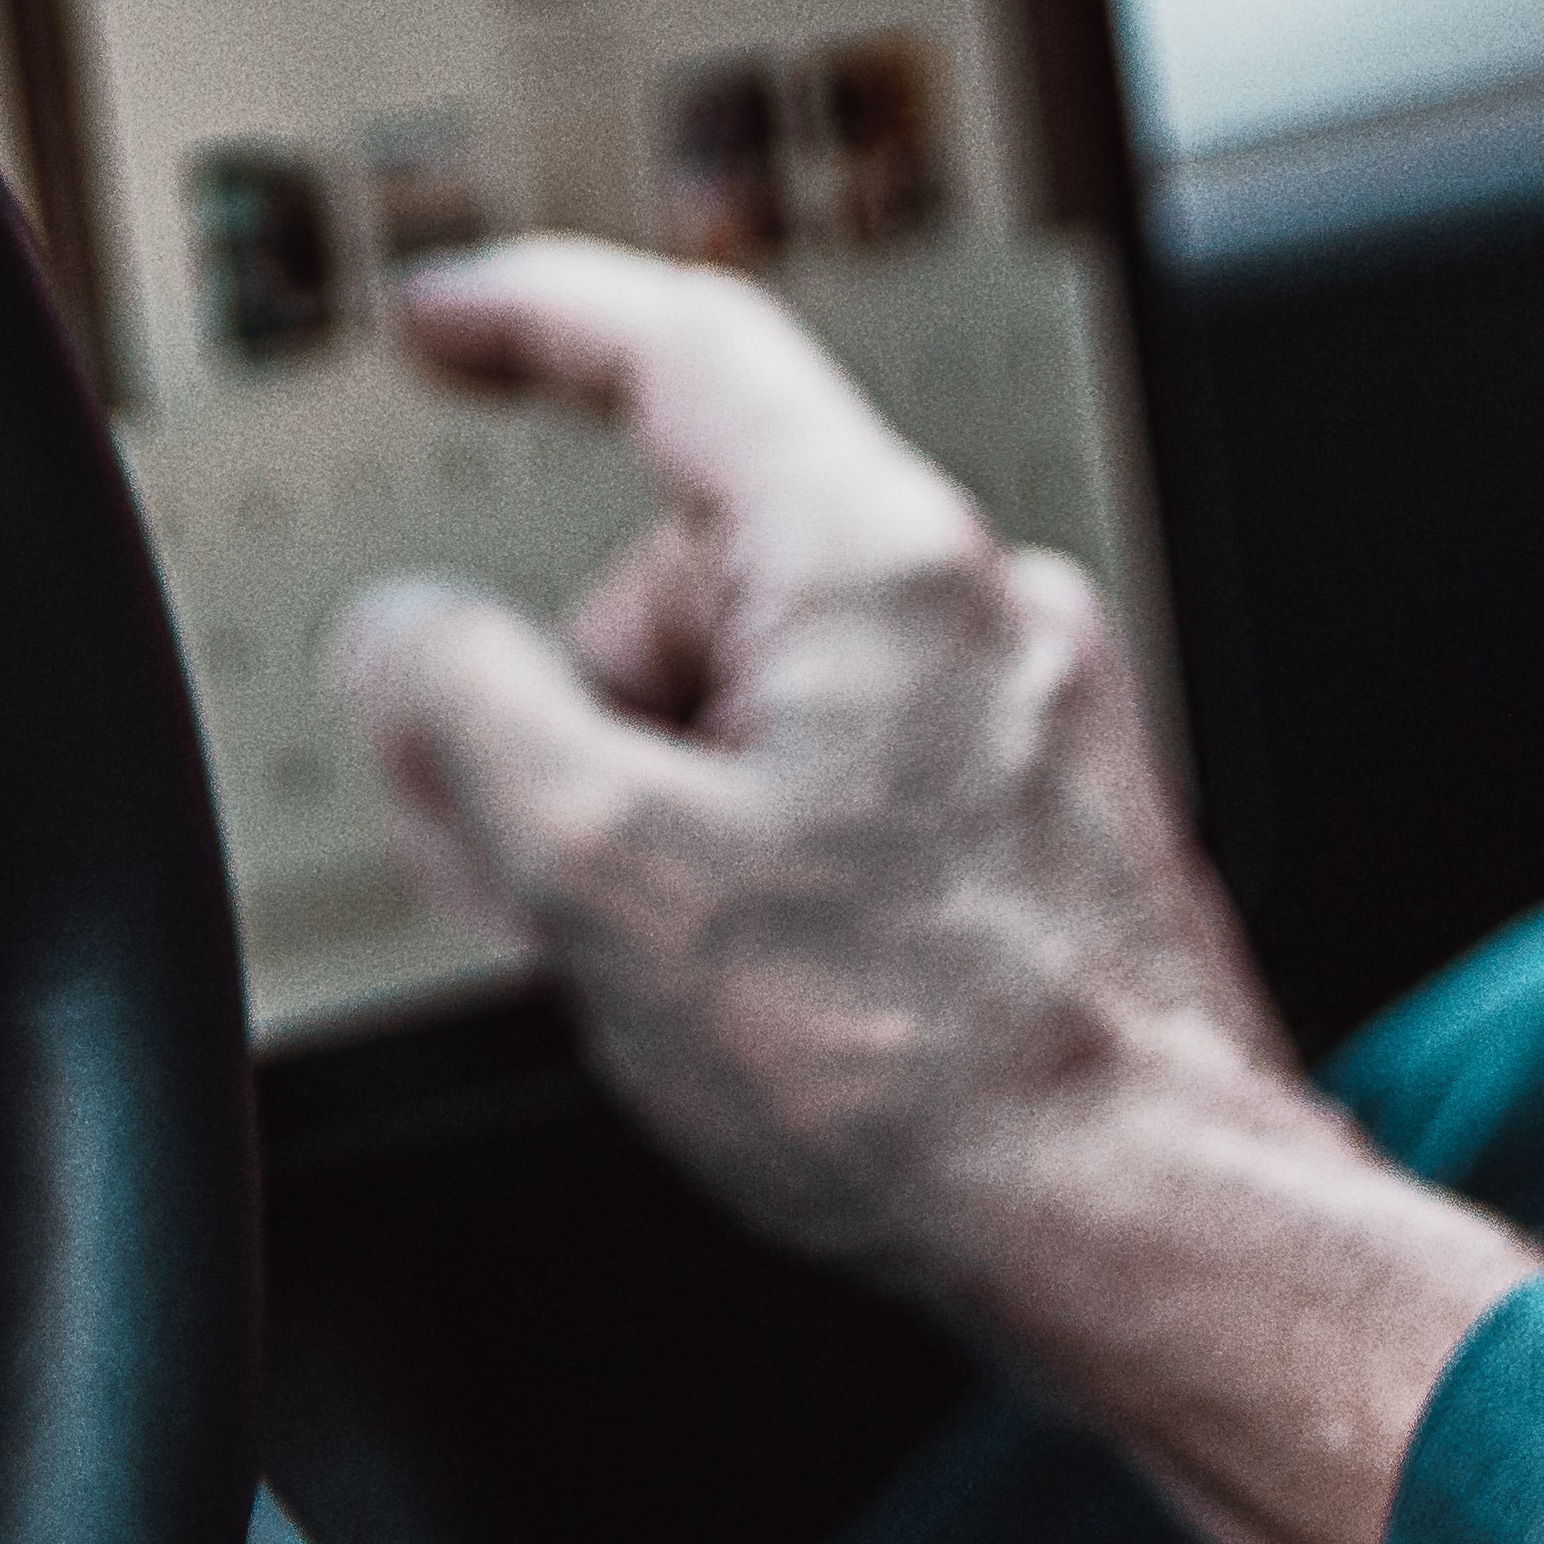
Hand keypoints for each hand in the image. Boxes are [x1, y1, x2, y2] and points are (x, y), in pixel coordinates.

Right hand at [327, 239, 1539, 1543]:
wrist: (1143, 1226)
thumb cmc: (928, 1071)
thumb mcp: (600, 873)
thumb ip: (455, 708)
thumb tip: (400, 637)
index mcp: (873, 564)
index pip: (676, 351)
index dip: (529, 316)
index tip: (441, 320)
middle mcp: (973, 607)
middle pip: (685, 577)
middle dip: (576, 709)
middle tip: (522, 867)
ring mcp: (1024, 715)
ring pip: (758, 696)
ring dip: (663, 807)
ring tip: (665, 968)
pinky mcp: (1043, 822)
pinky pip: (843, 779)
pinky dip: (756, 856)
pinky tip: (754, 991)